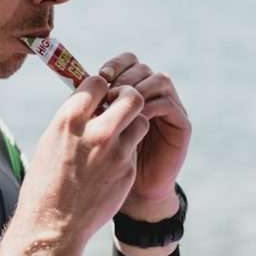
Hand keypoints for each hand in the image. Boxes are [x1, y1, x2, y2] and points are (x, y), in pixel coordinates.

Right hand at [0, 75, 148, 255]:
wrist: (53, 224)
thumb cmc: (45, 182)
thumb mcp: (50, 141)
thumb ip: (73, 119)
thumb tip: (90, 101)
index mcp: (70, 120)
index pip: (97, 82)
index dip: (101, 85)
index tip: (100, 92)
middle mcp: (96, 132)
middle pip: (130, 96)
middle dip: (128, 96)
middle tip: (121, 105)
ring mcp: (116, 152)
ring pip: (140, 120)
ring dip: (132, 122)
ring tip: (118, 134)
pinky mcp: (127, 170)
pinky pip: (135, 148)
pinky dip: (128, 149)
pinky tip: (112, 161)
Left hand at [100, 53, 191, 216]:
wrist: (125, 193)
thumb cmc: (101, 161)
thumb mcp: (93, 128)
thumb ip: (91, 103)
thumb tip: (74, 78)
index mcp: (130, 91)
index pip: (127, 61)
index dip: (115, 65)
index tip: (100, 76)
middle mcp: (151, 96)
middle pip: (142, 67)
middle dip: (125, 75)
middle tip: (110, 90)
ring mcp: (169, 109)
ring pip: (159, 80)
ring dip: (139, 88)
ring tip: (121, 104)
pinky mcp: (181, 125)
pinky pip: (169, 103)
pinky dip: (151, 105)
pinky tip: (135, 117)